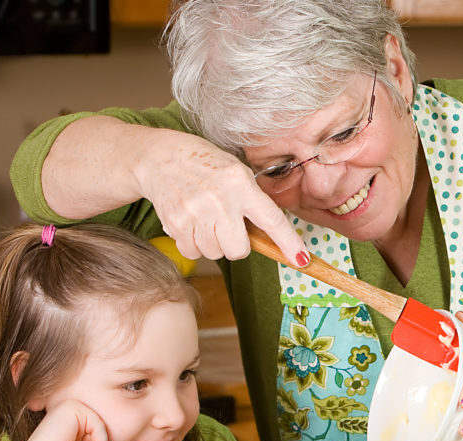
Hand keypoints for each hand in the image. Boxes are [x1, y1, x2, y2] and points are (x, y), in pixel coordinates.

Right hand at [133, 130, 306, 263]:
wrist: (160, 158)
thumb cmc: (205, 166)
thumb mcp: (236, 174)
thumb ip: (253, 202)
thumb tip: (270, 238)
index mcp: (241, 184)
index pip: (271, 220)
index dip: (288, 243)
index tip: (302, 260)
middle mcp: (220, 199)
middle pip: (238, 250)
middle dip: (236, 244)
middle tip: (227, 226)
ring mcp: (195, 212)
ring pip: (215, 253)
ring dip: (213, 243)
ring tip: (205, 219)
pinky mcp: (175, 223)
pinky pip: (193, 252)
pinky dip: (194, 244)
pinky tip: (191, 223)